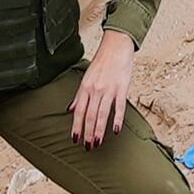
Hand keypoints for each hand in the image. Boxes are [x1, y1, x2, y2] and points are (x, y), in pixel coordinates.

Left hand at [68, 30, 137, 146]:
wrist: (116, 46)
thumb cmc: (102, 62)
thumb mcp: (86, 77)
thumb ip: (79, 95)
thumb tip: (70, 109)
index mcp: (85, 87)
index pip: (79, 111)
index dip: (77, 126)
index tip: (75, 139)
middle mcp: (95, 90)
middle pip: (90, 115)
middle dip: (88, 133)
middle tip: (87, 147)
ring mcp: (109, 89)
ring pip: (102, 114)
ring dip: (99, 130)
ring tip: (97, 143)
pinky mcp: (122, 88)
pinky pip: (119, 107)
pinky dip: (117, 119)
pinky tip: (116, 131)